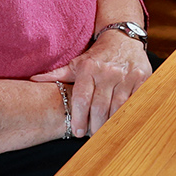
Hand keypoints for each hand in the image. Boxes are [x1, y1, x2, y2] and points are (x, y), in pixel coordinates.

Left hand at [31, 27, 151, 135]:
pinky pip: (134, 101)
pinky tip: (122, 121)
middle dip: (94, 124)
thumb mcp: (77, 63)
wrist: (123, 38)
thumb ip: (57, 75)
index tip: (77, 132)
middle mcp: (108, 72)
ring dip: (111, 122)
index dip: (79, 118)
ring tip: (105, 132)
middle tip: (91, 136)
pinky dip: (128, 113)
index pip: (82, 99)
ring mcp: (126, 75)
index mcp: (89, 68)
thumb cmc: (97, 56)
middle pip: (100, 106)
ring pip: (118, 106)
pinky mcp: (142, 78)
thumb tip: (33, 80)